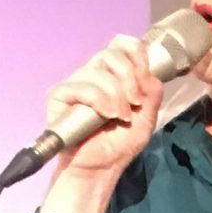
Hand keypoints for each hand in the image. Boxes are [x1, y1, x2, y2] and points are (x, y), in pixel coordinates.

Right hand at [36, 35, 162, 212]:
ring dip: (118, 96)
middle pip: (112, 54)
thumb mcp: (148, 116)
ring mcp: (75, 83)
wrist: (101, 167)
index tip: (144, 76)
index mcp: (113, 74)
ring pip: (99, 72)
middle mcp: (93, 74)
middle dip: (130, 79)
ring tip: (121, 117)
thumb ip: (152, 91)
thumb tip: (149, 72)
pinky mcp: (59, 95)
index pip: (121, 45)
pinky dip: (100, 101)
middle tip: (136, 103)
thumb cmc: (120, 142)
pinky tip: (107, 116)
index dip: (136, 53)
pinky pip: (82, 87)